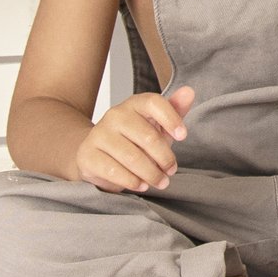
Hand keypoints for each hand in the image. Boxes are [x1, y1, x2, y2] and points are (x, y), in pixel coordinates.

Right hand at [72, 85, 194, 192]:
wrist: (97, 154)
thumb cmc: (133, 139)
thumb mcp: (156, 125)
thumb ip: (174, 110)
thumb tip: (189, 92)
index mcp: (134, 103)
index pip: (154, 103)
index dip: (171, 118)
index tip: (183, 136)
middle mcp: (115, 115)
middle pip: (148, 136)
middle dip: (165, 158)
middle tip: (171, 170)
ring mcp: (99, 134)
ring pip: (132, 157)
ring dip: (151, 174)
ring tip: (160, 181)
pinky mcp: (88, 155)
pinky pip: (114, 171)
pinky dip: (132, 181)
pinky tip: (141, 185)